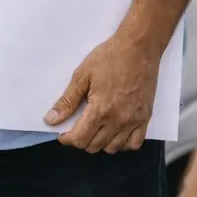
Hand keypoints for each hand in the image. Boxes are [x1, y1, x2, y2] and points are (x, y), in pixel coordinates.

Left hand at [43, 31, 160, 151]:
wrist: (138, 48)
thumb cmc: (109, 58)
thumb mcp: (82, 75)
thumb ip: (67, 101)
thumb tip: (51, 119)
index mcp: (100, 110)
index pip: (80, 139)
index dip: (67, 139)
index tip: (62, 133)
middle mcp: (118, 121)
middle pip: (94, 146)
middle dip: (81, 140)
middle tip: (76, 127)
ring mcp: (134, 121)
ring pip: (113, 148)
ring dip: (99, 143)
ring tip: (93, 130)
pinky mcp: (145, 118)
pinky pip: (134, 144)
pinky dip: (122, 144)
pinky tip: (114, 134)